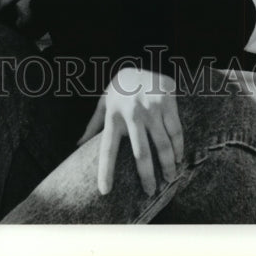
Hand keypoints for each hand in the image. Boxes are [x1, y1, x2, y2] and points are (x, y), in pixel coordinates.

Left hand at [78, 67, 183, 197]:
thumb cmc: (119, 91)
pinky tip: (178, 157)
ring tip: (169, 178)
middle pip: (140, 154)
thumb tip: (77, 145)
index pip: (106, 149)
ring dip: (167, 166)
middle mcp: (131, 113)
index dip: (105, 172)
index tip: (104, 192)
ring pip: (162, 145)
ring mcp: (150, 107)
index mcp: (113, 116)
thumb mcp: (103, 104)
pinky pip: (175, 130)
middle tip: (151, 192)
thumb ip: (93, 125)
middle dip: (146, 177)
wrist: (137, 63)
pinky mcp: (167, 100)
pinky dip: (178, 148)